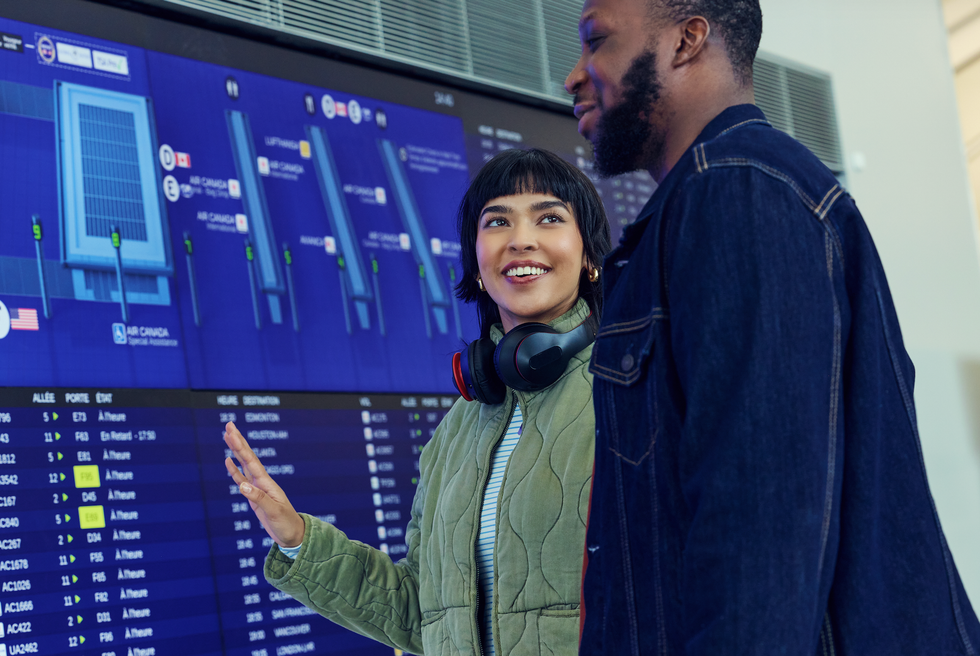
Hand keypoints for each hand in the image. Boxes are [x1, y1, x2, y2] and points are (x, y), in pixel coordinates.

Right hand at [224, 421, 305, 547]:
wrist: (292, 535)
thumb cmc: (286, 524)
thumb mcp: (274, 512)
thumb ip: (259, 499)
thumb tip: (242, 486)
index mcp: (267, 483)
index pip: (251, 461)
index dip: (240, 446)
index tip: (231, 432)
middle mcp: (262, 482)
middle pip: (247, 457)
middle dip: (238, 441)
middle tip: (229, 425)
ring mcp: (257, 488)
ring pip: (244, 465)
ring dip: (235, 451)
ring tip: (228, 436)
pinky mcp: (254, 496)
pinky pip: (241, 479)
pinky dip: (234, 470)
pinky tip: (228, 460)